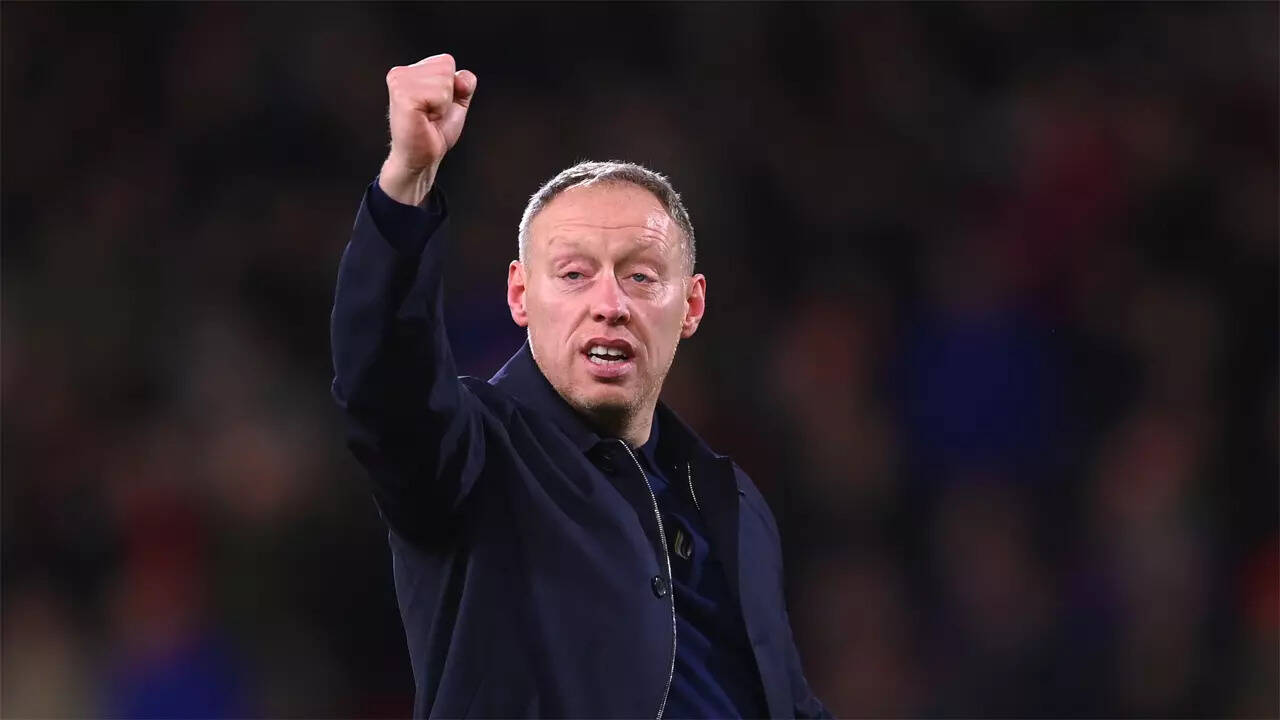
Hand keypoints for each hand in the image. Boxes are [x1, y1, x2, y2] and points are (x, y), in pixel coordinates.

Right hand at [379, 54, 476, 205]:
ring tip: (427, 117)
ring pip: (444, 80)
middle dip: (448, 95)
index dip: (451, 87)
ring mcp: (399, 83)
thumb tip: (462, 78)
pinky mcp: (402, 95)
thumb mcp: (456, 102)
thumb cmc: (434, 132)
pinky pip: (439, 94)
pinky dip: (439, 110)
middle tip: (431, 114)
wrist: (422, 157)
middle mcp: (400, 73)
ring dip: (443, 104)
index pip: (446, 61)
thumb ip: (463, 83)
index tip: (435, 106)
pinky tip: (425, 119)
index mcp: (409, 71)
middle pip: (446, 67)